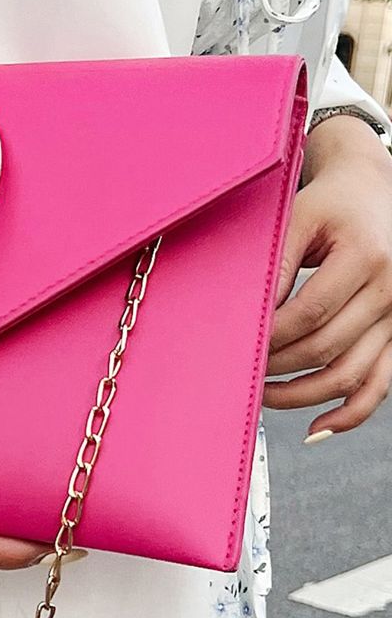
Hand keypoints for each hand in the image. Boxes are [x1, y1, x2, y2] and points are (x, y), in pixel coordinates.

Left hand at [265, 114, 391, 438]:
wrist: (374, 191)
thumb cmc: (333, 204)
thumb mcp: (299, 218)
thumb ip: (274, 264)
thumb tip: (250, 316)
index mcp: (367, 256)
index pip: (311, 312)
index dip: (271, 336)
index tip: (240, 345)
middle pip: (327, 347)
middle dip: (278, 365)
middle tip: (242, 369)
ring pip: (352, 375)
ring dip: (303, 395)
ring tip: (265, 397)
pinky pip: (381, 384)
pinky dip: (352, 413)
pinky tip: (318, 426)